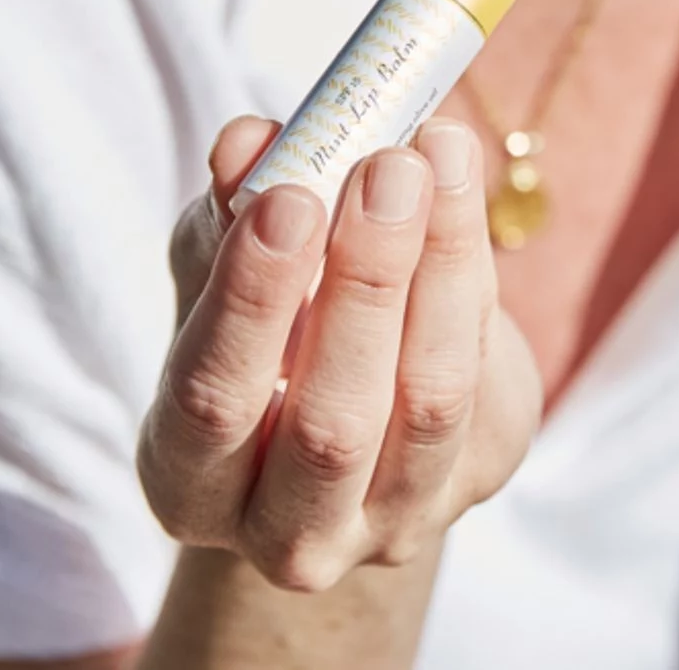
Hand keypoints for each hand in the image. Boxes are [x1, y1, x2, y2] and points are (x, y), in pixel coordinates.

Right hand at [138, 115, 540, 592]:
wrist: (358, 418)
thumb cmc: (266, 339)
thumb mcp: (225, 281)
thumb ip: (226, 218)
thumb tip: (246, 143)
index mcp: (192, 485)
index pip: (213, 403)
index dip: (251, 302)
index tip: (287, 199)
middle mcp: (291, 534)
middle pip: (333, 423)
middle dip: (365, 282)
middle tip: (387, 168)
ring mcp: (394, 520)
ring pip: (430, 399)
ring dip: (440, 264)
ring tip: (438, 155)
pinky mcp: (478, 477)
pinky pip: (486, 375)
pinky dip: (475, 275)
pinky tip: (460, 189)